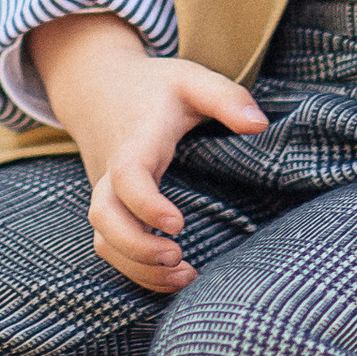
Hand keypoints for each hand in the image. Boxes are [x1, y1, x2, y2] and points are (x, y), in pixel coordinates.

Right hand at [28, 11, 264, 294]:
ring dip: (138, 266)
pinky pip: (110, 245)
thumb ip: (226, 97)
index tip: (179, 224)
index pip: (127, 176)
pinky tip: (171, 275)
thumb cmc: (152, 87)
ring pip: (104, 239)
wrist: (96, 86)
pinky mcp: (109, 207)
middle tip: (178, 257)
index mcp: (136, 141)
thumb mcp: (190, 78)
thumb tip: (260, 125)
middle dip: (136, 247)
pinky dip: (134, 268)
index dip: (146, 204)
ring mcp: (106, 192)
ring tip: (185, 276)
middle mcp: (112, 170)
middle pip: (103, 216)